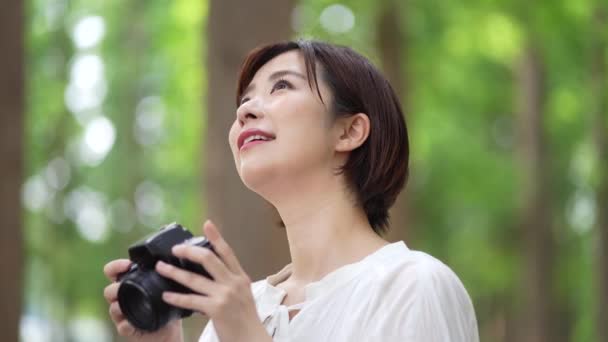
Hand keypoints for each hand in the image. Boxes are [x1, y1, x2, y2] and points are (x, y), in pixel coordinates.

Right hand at [103, 259, 182, 341]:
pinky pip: (122, 326)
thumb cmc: (165, 304)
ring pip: (113, 308)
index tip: (127, 264)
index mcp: (129, 285)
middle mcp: (122, 298)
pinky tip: (131, 323)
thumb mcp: (165, 287)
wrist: (168, 328)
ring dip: (118, 306)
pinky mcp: (127, 328)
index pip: (113, 272)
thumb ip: (162, 275)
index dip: (115, 266)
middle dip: (115, 288)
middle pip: (109, 290)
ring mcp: (123, 314)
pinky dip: (126, 324)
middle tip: (125, 286)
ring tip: (127, 304)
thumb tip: (170, 263)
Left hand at [155, 220, 270, 341]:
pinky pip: (191, 300)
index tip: (207, 224)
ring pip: (194, 279)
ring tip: (161, 268)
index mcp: (241, 277)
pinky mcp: (216, 309)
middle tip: (175, 249)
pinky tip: (166, 295)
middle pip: (208, 259)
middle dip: (188, 251)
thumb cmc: (246, 321)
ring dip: (174, 273)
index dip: (216, 236)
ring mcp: (225, 295)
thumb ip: (230, 282)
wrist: (252, 339)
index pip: (227, 252)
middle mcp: (233, 283)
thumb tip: (212, 274)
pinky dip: (176, 298)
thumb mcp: (243, 296)